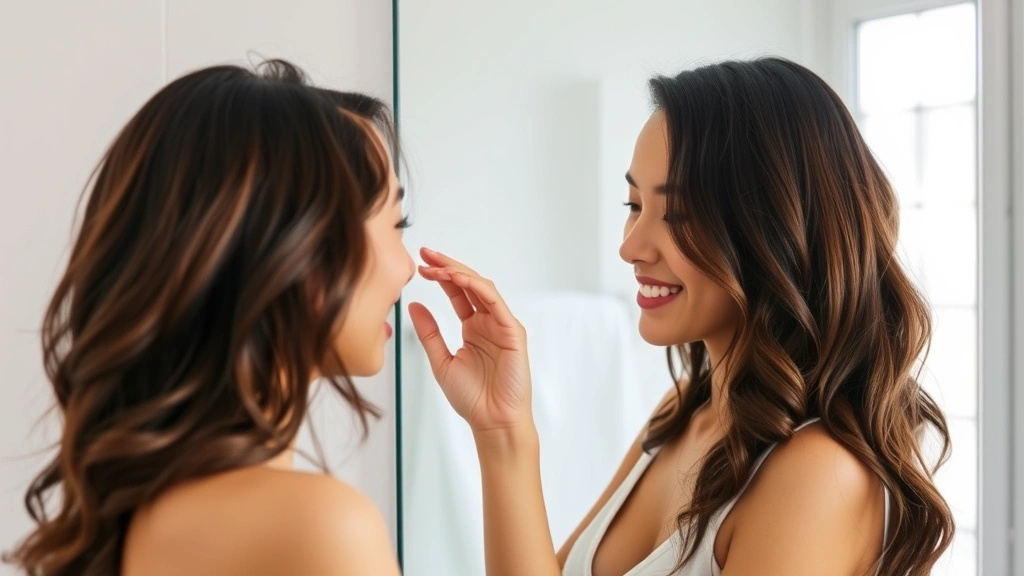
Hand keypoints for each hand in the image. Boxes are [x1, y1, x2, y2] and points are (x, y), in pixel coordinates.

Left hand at [407, 248, 532, 434]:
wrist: (492, 421)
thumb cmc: (471, 398)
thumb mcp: (440, 361)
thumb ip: (428, 333)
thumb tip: (413, 306)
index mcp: (473, 328)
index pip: (457, 293)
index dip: (439, 276)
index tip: (419, 265)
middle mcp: (489, 322)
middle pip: (469, 284)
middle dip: (447, 266)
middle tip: (425, 254)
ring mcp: (502, 325)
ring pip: (482, 288)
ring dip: (459, 273)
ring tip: (437, 266)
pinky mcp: (513, 332)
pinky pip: (495, 303)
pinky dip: (478, 288)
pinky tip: (459, 280)